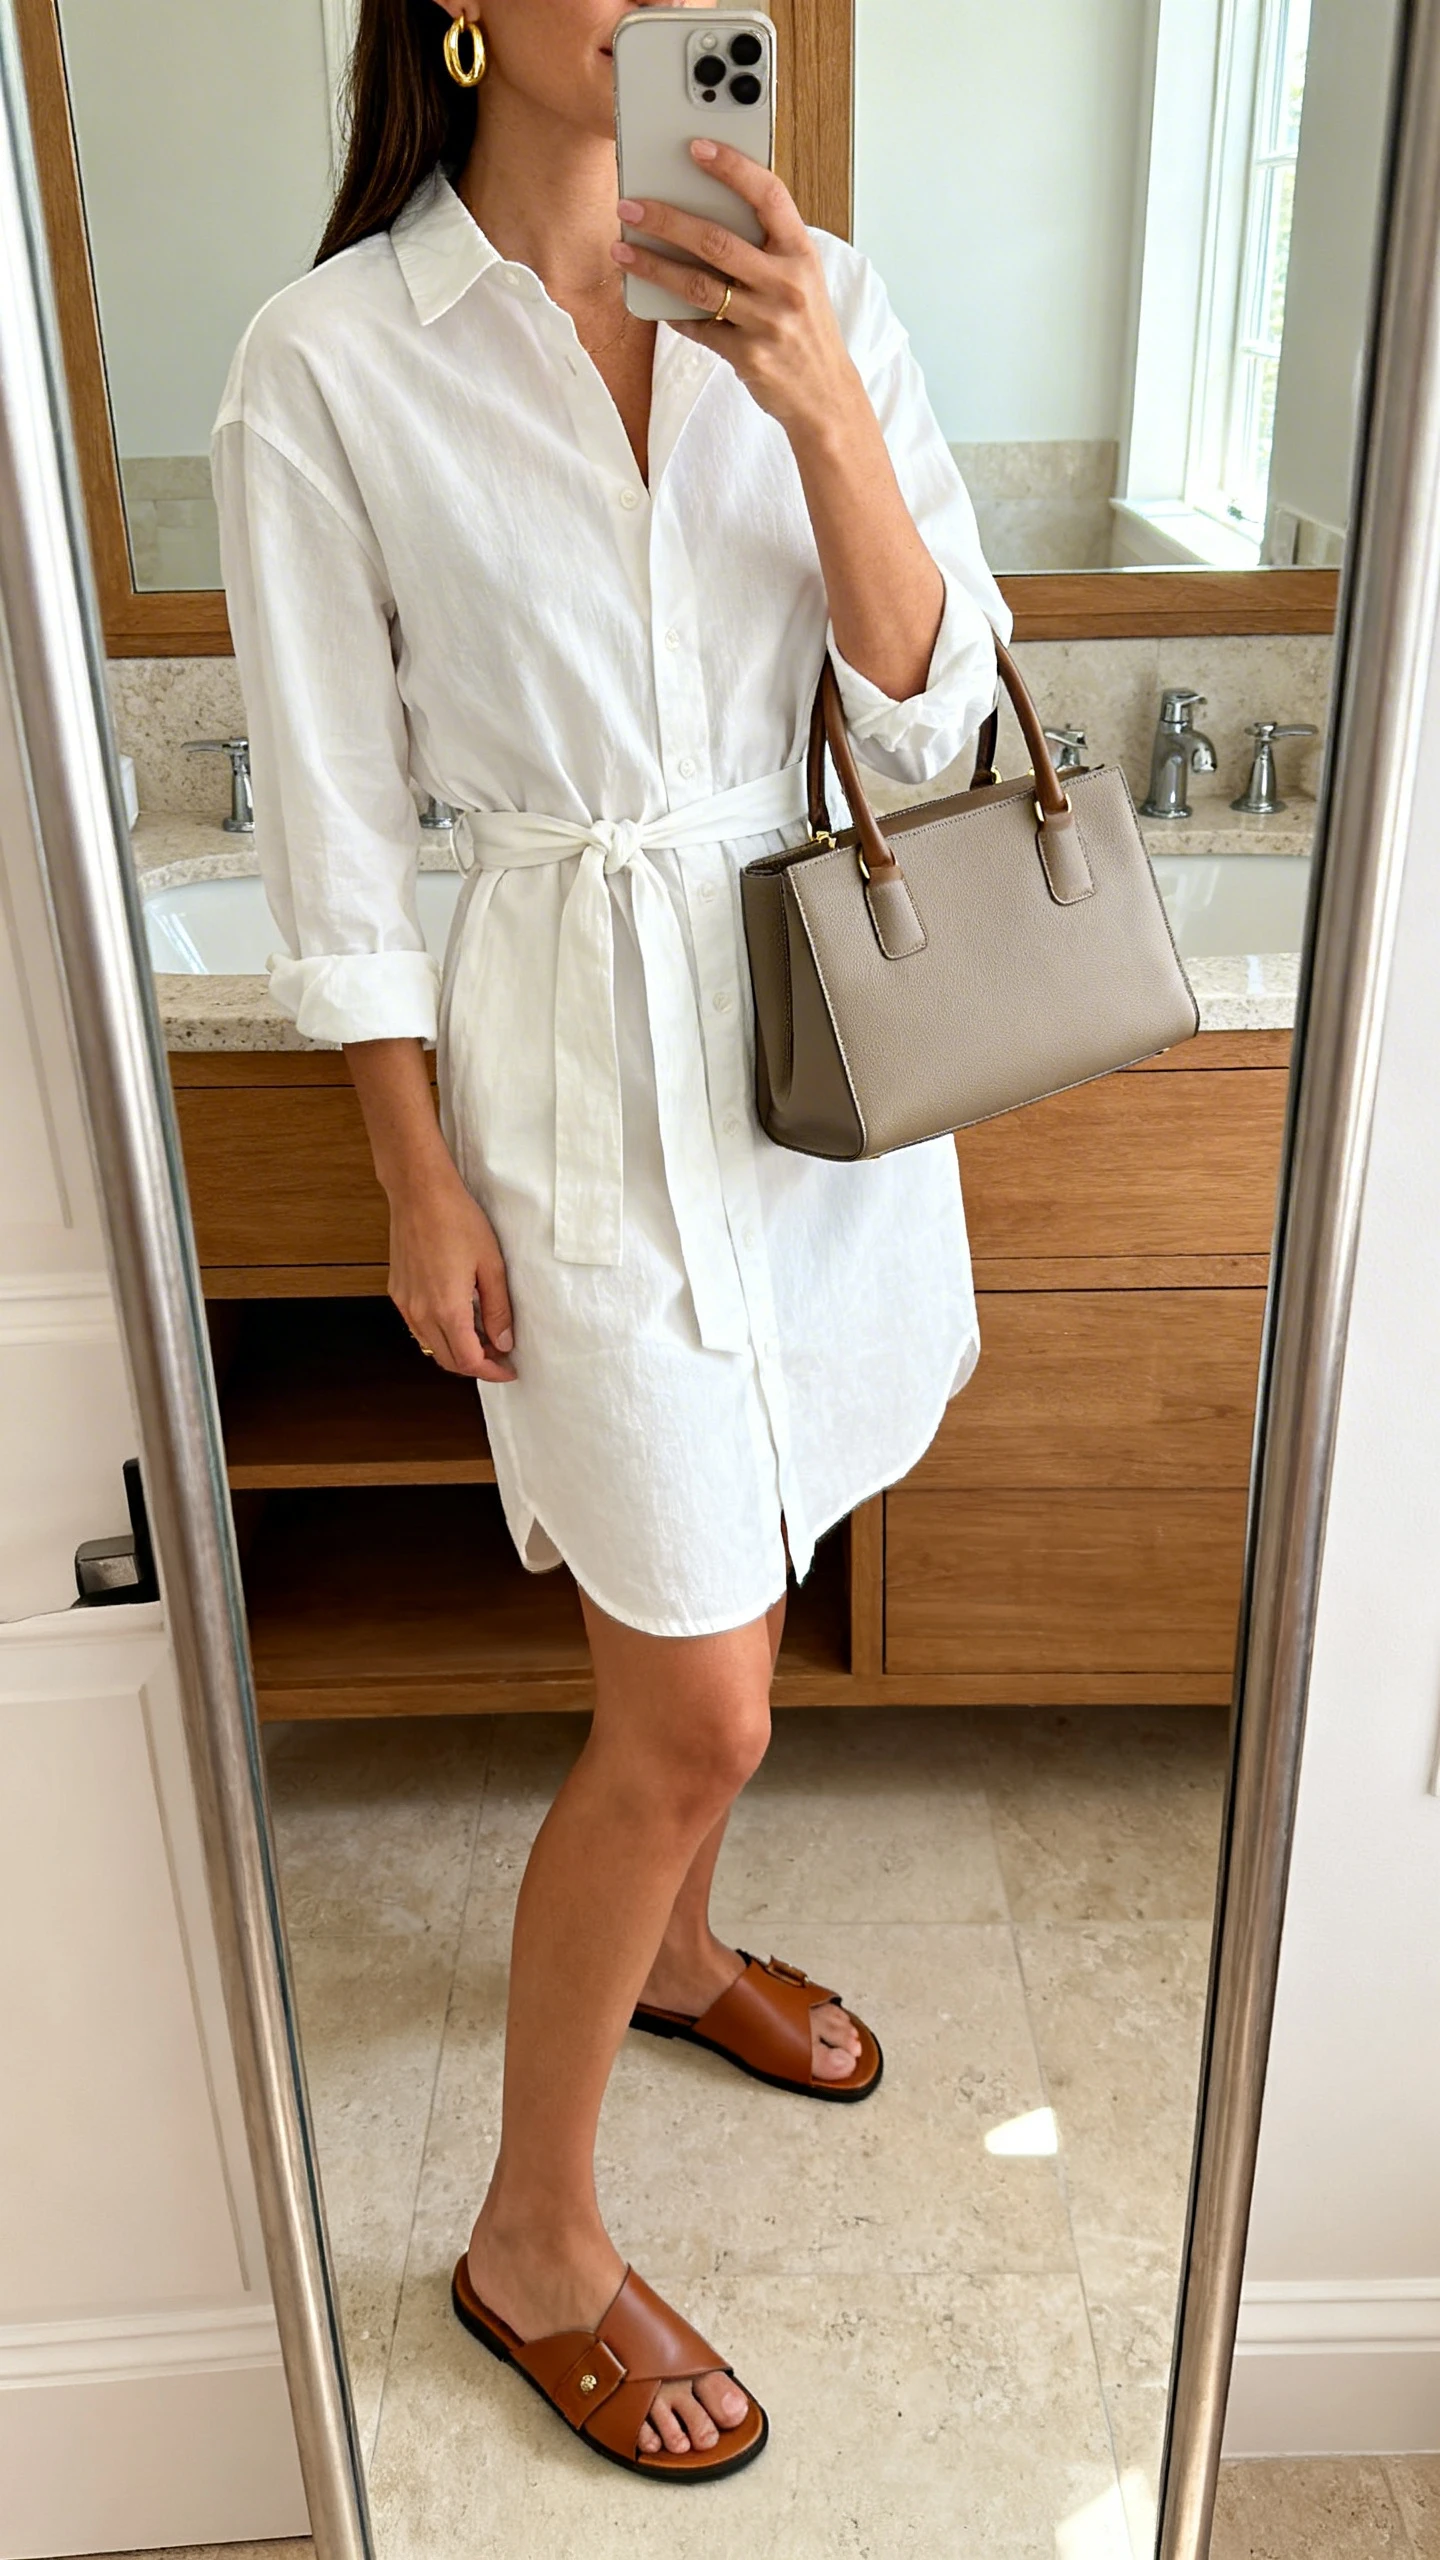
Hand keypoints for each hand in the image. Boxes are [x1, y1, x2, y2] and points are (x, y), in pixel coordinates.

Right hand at [387, 1168, 516, 1381]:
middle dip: (475, 1365)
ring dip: (456, 1351)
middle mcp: (421, 1312)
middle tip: (499, 1355)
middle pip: (447, 1360)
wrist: (419, 1193)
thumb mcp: (491, 1265)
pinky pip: (418, 1328)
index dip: (491, 1371)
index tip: (508, 1369)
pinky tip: (457, 1318)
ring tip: (482, 1338)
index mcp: (447, 1309)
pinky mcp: (397, 1292)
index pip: (469, 1361)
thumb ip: (498, 1309)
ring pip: (431, 1346)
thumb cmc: (457, 1220)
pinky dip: (439, 1334)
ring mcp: (405, 1304)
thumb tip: (503, 1342)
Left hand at [612, 140, 863, 443]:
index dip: (732, 166)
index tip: (696, 147)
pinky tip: (652, 300)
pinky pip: (699, 328)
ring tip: (622, 250)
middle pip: (716, 241)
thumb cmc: (806, 328)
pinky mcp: (748, 356)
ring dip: (654, 266)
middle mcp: (787, 284)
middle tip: (630, 206)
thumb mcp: (801, 278)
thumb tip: (705, 213)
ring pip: (698, 286)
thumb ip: (766, 247)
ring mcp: (767, 322)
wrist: (826, 395)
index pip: (768, 195)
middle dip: (666, 220)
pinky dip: (672, 313)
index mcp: (801, 253)